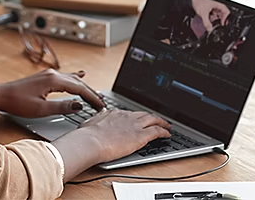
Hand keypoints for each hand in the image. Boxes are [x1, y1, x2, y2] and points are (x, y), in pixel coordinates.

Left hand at [0, 69, 104, 117]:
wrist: (1, 96)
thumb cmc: (18, 103)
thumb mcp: (41, 109)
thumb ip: (61, 107)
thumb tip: (79, 105)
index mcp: (54, 80)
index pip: (79, 89)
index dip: (92, 98)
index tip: (101, 106)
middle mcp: (53, 74)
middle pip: (78, 83)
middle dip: (91, 93)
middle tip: (102, 104)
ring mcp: (49, 74)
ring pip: (73, 79)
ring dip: (85, 87)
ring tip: (96, 94)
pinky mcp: (45, 77)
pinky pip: (66, 77)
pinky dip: (76, 79)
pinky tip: (82, 74)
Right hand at [52, 109, 171, 176]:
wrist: (90, 142)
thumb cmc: (86, 136)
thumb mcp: (90, 122)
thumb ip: (97, 118)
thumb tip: (99, 114)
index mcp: (114, 114)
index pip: (129, 114)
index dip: (136, 117)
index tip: (139, 119)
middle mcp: (126, 116)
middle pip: (144, 114)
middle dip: (153, 117)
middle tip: (158, 120)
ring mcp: (134, 125)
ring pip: (153, 120)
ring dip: (162, 122)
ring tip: (167, 126)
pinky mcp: (140, 135)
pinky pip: (157, 131)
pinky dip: (164, 132)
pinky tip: (168, 134)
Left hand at [191, 0, 229, 31]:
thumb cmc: (198, 1)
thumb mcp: (203, 14)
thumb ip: (207, 23)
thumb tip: (210, 29)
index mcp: (218, 4)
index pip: (226, 12)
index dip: (225, 19)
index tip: (222, 24)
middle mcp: (217, 4)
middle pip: (221, 13)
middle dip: (218, 19)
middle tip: (215, 24)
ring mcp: (213, 4)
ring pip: (217, 13)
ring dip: (214, 18)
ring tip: (209, 20)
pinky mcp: (210, 5)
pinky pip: (213, 12)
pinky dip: (211, 16)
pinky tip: (207, 17)